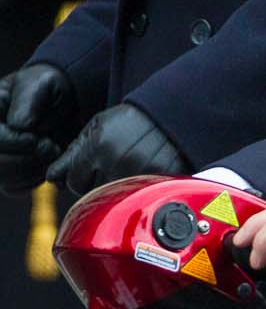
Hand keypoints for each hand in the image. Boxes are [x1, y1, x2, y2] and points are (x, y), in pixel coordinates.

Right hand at [0, 64, 77, 193]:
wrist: (58, 100)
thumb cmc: (46, 88)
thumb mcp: (39, 84)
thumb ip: (28, 102)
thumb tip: (20, 126)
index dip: (14, 142)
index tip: (37, 138)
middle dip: (26, 159)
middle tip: (49, 146)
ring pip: (4, 178)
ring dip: (33, 169)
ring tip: (50, 151)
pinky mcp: (6, 173)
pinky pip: (13, 187)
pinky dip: (32, 180)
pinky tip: (44, 163)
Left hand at [46, 101, 186, 196]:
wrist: (170, 112)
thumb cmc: (129, 119)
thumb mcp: (97, 128)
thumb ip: (73, 153)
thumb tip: (52, 177)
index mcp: (97, 147)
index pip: (74, 181)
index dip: (80, 176)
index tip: (91, 168)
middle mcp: (117, 161)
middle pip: (93, 192)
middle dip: (98, 182)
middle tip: (112, 166)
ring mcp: (139, 171)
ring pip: (116, 196)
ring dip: (117, 187)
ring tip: (127, 168)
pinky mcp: (158, 177)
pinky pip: (139, 193)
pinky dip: (138, 187)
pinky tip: (142, 171)